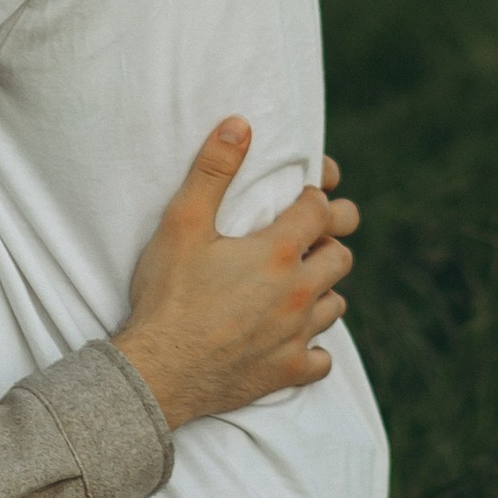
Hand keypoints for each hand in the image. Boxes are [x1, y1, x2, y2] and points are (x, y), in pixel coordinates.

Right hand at [111, 125, 358, 431]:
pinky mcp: (287, 372)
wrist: (156, 373)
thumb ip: (213, 171)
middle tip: (305, 238)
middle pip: (341, 257)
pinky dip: (313, 346)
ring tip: (298, 283)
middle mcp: (298, 293)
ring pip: (336, 305)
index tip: (302, 196)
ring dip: (324, 290)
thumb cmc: (167, 296)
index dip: (315, 196)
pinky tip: (294, 338)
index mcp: (278, 252)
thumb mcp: (182, 223)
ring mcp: (296, 336)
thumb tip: (240, 125)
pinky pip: (321, 358)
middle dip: (328, 241)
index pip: (322, 209)